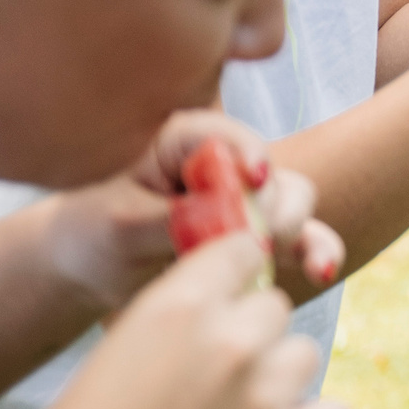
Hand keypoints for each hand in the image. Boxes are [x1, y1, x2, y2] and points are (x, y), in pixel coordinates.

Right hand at [10, 235, 350, 408]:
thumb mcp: (121, 345)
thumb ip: (182, 313)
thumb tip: (230, 296)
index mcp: (181, 304)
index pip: (247, 249)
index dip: (236, 274)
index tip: (224, 297)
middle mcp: (230, 339)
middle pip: (275, 306)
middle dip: (250, 333)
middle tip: (211, 376)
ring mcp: (262, 393)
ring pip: (303, 354)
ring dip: (278, 377)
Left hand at [46, 112, 342, 313]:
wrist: (87, 268)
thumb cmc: (91, 232)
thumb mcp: (117, 226)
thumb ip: (172, 220)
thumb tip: (229, 223)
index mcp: (185, 140)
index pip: (229, 137)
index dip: (249, 155)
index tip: (255, 179)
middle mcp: (226, 164)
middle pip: (275, 173)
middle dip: (274, 205)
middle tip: (254, 238)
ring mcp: (247, 200)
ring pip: (295, 203)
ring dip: (296, 231)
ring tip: (284, 258)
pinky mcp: (258, 235)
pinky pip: (300, 239)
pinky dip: (315, 252)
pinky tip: (322, 270)